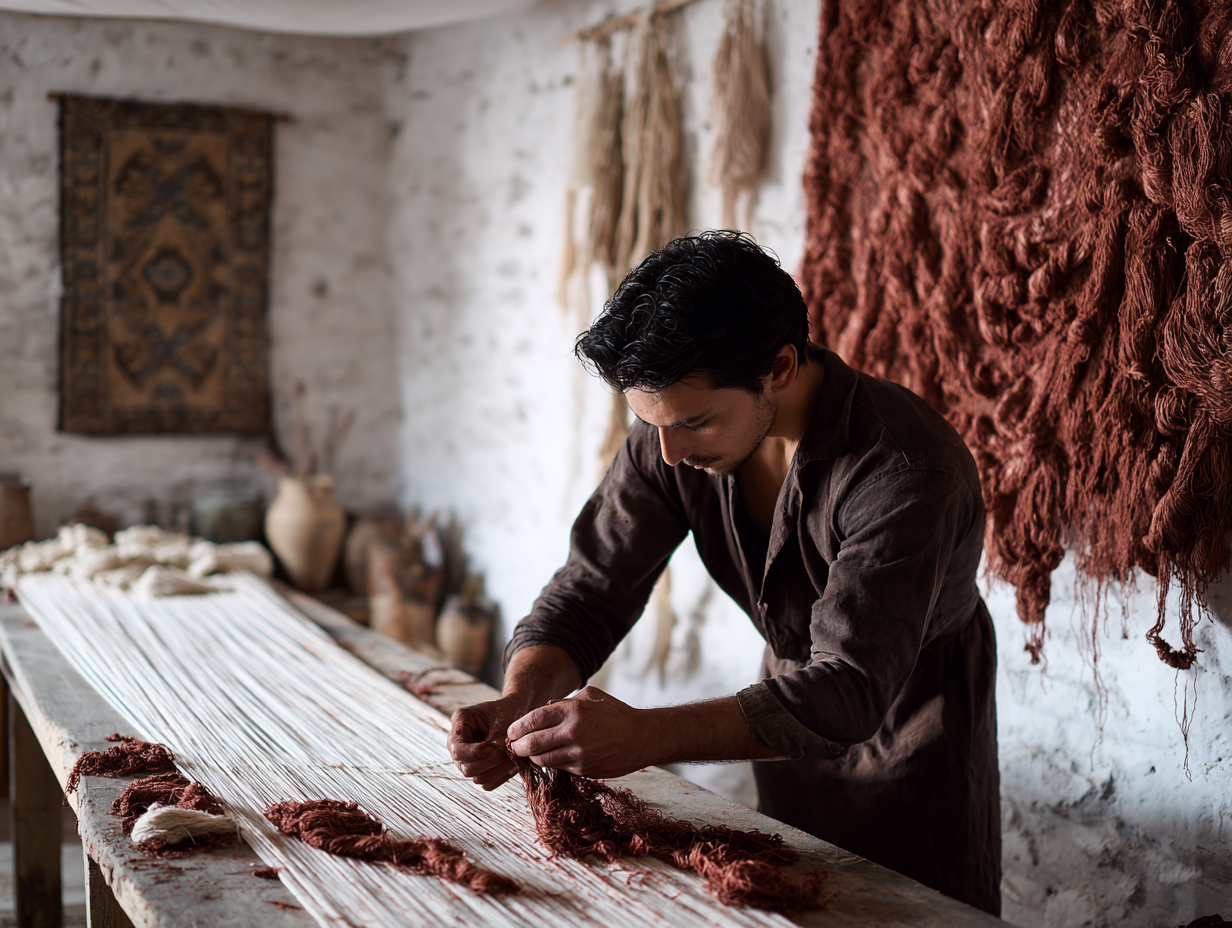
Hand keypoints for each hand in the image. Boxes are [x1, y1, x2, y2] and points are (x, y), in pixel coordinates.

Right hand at [447, 696, 528, 789]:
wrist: (519, 712)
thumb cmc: (510, 711)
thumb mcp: (502, 721)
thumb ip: (496, 740)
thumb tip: (494, 759)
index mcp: (459, 722)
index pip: (458, 748)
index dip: (475, 753)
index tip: (494, 748)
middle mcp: (459, 743)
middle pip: (466, 767)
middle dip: (489, 763)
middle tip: (506, 753)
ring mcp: (467, 759)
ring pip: (477, 778)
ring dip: (497, 770)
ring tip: (512, 758)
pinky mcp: (480, 770)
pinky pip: (488, 784)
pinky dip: (501, 777)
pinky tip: (512, 765)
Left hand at [506, 686, 651, 778]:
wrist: (642, 737)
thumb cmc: (616, 713)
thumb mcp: (591, 696)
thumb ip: (565, 701)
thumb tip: (543, 709)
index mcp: (573, 710)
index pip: (534, 719)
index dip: (518, 726)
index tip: (511, 731)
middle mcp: (573, 731)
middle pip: (532, 742)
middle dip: (518, 746)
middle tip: (513, 746)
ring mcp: (578, 753)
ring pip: (542, 759)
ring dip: (532, 757)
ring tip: (529, 753)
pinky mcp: (584, 769)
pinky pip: (559, 767)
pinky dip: (551, 763)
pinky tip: (550, 758)